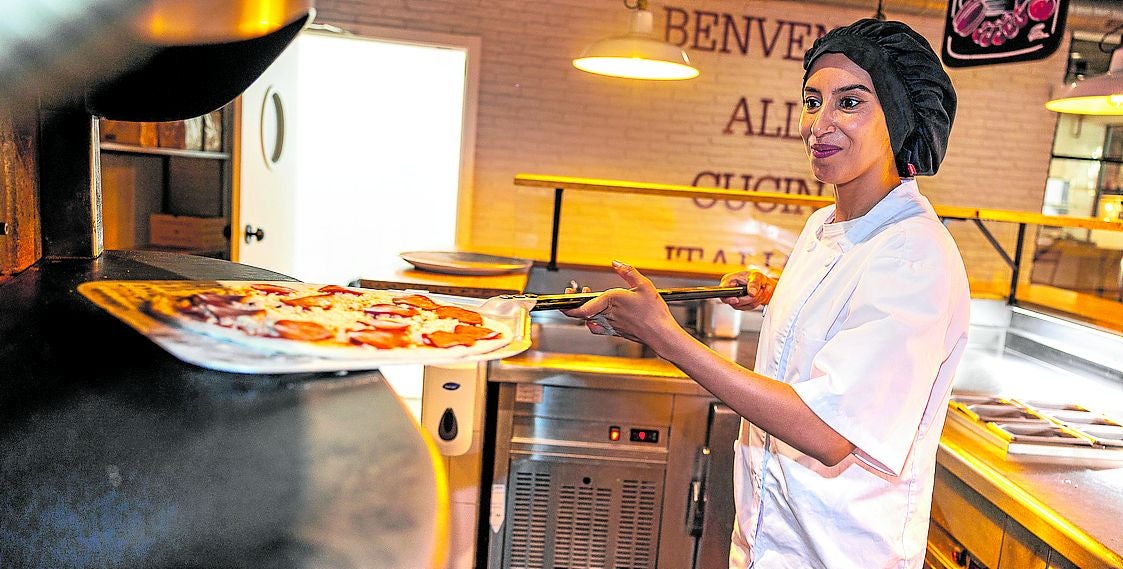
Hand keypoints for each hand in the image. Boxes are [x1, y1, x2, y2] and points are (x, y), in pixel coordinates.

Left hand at [560, 261, 677, 344]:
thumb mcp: (643, 285)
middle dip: (576, 301)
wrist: (660, 333)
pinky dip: (592, 323)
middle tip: (576, 293)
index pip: (583, 306)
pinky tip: (597, 317)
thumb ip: (628, 272)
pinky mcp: (615, 331)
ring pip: (589, 318)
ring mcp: (611, 324)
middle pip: (582, 312)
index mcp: (611, 301)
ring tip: (590, 299)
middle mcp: (608, 314)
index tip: (567, 293)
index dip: (570, 301)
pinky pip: (598, 328)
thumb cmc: (654, 312)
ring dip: (585, 309)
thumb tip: (616, 263)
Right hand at [719, 268, 775, 309]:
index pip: (722, 292)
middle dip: (750, 298)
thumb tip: (751, 292)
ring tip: (760, 291)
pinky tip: (759, 295)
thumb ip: (754, 284)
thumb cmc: (755, 277)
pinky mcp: (741, 305)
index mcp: (729, 281)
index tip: (736, 299)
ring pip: (743, 306)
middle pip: (735, 302)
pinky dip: (756, 302)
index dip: (728, 298)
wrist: (762, 283)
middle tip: (759, 291)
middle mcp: (730, 291)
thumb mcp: (756, 276)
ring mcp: (735, 299)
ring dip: (755, 300)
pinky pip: (748, 307)